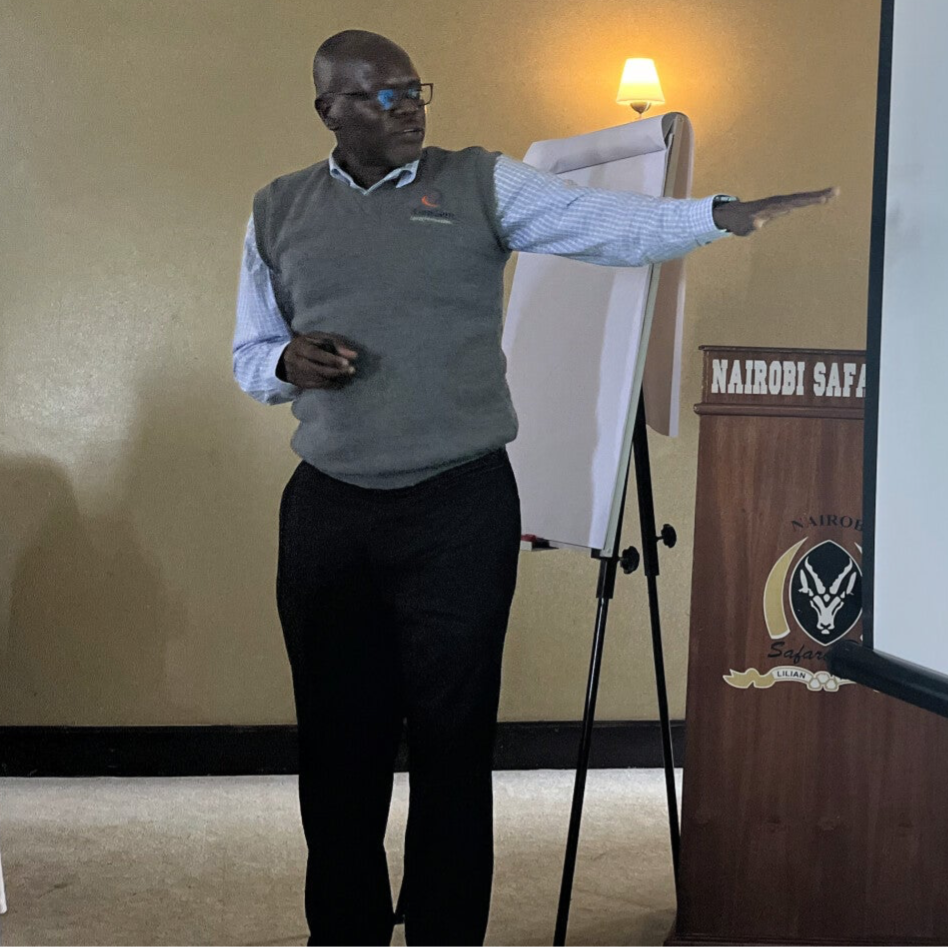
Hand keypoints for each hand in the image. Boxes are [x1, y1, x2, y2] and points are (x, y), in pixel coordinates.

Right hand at [277, 333, 358, 388]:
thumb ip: (336, 343)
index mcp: (301, 347)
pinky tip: (340, 382)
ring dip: (336, 379)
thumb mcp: (318, 338)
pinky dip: (331, 385)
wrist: (283, 359)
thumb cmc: (306, 345)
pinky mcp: (302, 385)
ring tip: (348, 376)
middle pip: (319, 370)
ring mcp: (299, 376)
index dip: (332, 359)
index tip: (347, 362)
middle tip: (352, 370)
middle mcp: (298, 362)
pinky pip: (319, 387)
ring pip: (320, 380)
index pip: (316, 354)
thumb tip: (354, 355)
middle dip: (337, 371)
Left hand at [713, 187, 838, 235]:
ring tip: (833, 193)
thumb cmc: (739, 222)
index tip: (822, 199)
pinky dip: (810, 200)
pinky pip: (798, 202)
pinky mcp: (781, 206)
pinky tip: (821, 200)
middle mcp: (779, 202)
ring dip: (817, 196)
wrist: (733, 215)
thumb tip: (757, 224)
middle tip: (836, 191)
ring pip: (801, 198)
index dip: (808, 200)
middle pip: (802, 197)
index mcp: (774, 206)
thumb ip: (751, 225)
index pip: (794, 202)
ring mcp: (780, 203)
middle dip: (818, 195)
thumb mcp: (745, 226)